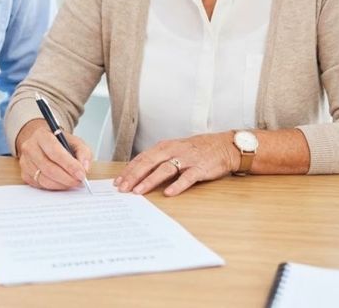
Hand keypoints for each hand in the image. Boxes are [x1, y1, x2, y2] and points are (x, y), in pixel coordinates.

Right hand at [15, 119, 92, 189]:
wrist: (44, 144)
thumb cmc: (60, 143)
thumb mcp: (75, 142)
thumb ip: (83, 152)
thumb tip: (84, 167)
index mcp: (41, 135)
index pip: (55, 152)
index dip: (69, 165)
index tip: (81, 174)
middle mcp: (30, 147)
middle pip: (49, 168)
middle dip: (67, 178)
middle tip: (79, 181)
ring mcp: (25, 161)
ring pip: (44, 179)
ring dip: (61, 184)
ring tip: (72, 182)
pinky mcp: (25, 174)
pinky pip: (40, 185)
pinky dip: (54, 187)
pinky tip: (62, 183)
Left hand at [114, 132, 238, 196]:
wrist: (222, 146)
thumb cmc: (194, 150)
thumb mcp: (173, 150)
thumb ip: (157, 159)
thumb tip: (138, 172)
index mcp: (163, 147)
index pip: (141, 159)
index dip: (128, 170)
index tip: (117, 181)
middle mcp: (172, 151)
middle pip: (148, 163)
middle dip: (133, 176)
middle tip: (122, 188)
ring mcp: (186, 159)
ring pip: (164, 169)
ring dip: (149, 180)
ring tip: (138, 191)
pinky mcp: (199, 168)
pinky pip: (187, 177)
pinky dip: (177, 185)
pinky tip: (168, 193)